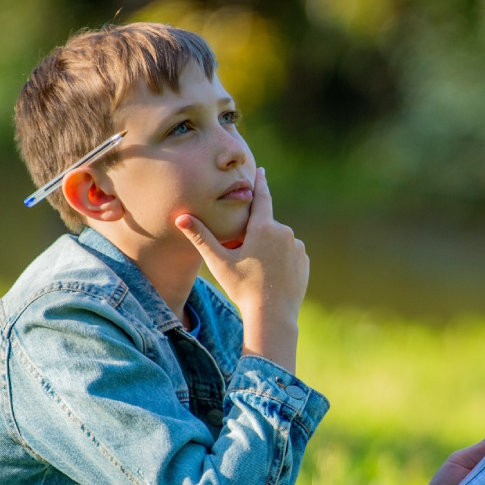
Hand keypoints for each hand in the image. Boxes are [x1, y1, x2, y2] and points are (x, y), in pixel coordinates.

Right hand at [175, 168, 307, 372]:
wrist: (272, 315)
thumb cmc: (242, 287)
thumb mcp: (218, 261)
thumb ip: (200, 237)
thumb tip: (179, 217)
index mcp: (263, 227)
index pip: (261, 197)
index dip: (259, 183)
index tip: (260, 170)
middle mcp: (284, 232)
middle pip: (264, 227)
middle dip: (254, 237)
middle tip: (243, 259)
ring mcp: (297, 247)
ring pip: (277, 242)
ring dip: (267, 250)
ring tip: (257, 272)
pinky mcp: (304, 261)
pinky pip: (289, 254)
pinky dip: (280, 260)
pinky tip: (271, 276)